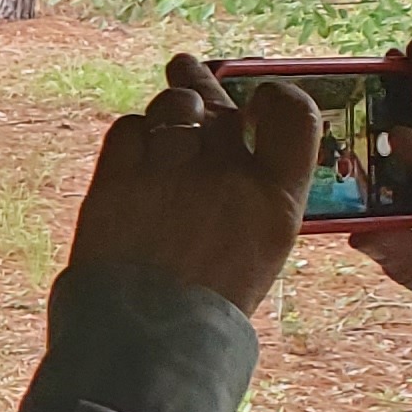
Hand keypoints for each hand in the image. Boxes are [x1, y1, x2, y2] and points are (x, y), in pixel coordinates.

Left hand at [66, 55, 316, 313]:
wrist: (146, 343)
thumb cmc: (209, 305)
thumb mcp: (260, 248)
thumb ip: (257, 189)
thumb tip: (239, 135)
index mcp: (276, 199)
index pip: (294, 112)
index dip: (278, 94)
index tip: (261, 94)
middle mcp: (226, 177)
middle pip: (221, 107)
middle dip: (205, 87)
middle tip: (189, 69)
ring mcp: (169, 175)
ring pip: (173, 105)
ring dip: (169, 109)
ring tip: (164, 119)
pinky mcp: (117, 182)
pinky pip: (128, 128)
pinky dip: (133, 134)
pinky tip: (135, 152)